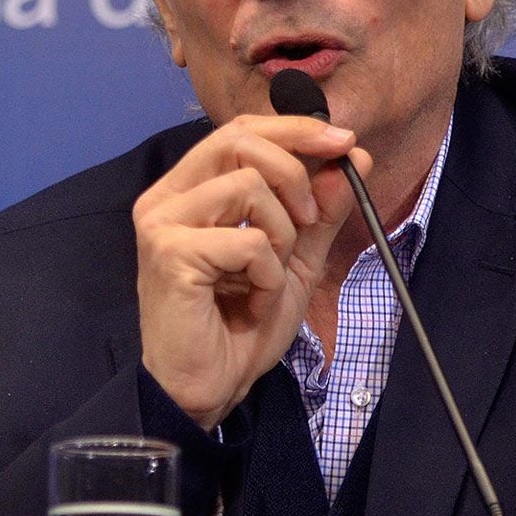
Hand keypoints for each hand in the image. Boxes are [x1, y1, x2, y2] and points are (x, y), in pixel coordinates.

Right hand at [135, 115, 367, 429]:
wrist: (210, 386)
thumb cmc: (239, 326)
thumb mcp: (295, 259)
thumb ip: (320, 210)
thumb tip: (354, 156)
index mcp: (189, 189)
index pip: (239, 131)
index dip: (294, 128)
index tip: (343, 142)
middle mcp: (166, 197)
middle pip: (239, 140)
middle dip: (294, 173)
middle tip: (309, 218)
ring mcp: (162, 223)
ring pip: (249, 186)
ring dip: (281, 234)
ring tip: (268, 276)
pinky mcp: (170, 254)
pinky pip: (247, 241)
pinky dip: (266, 273)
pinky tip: (252, 300)